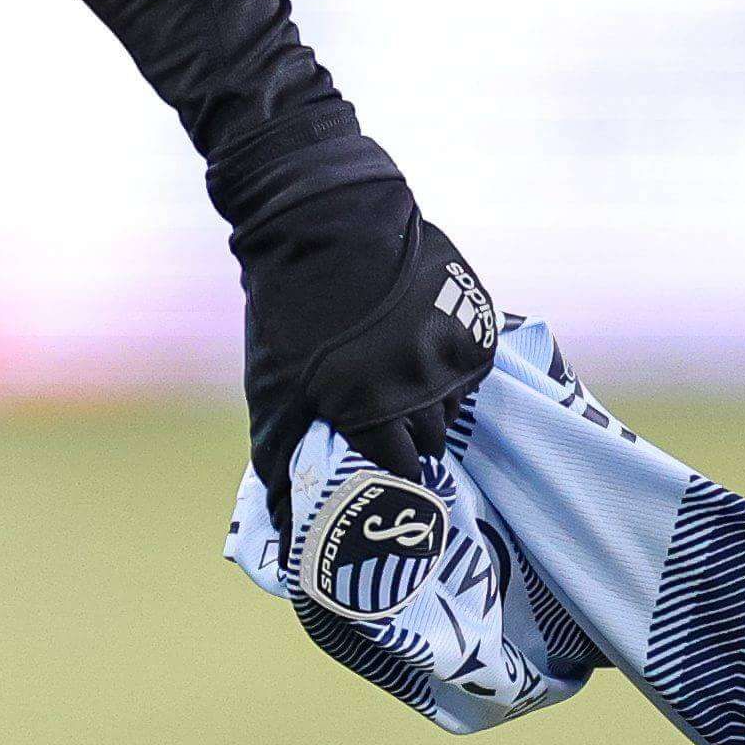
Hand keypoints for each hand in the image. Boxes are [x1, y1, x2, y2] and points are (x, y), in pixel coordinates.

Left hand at [232, 173, 498, 497]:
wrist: (324, 221)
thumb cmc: (287, 308)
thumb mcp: (271, 383)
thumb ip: (279, 451)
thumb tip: (281, 522)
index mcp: (367, 408)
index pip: (399, 465)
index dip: (391, 467)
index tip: (385, 464)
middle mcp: (417, 386)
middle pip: (430, 437)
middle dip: (412, 436)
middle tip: (393, 424)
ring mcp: (450, 350)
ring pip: (453, 402)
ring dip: (432, 401)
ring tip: (404, 385)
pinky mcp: (473, 319)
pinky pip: (471, 365)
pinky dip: (451, 365)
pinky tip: (421, 350)